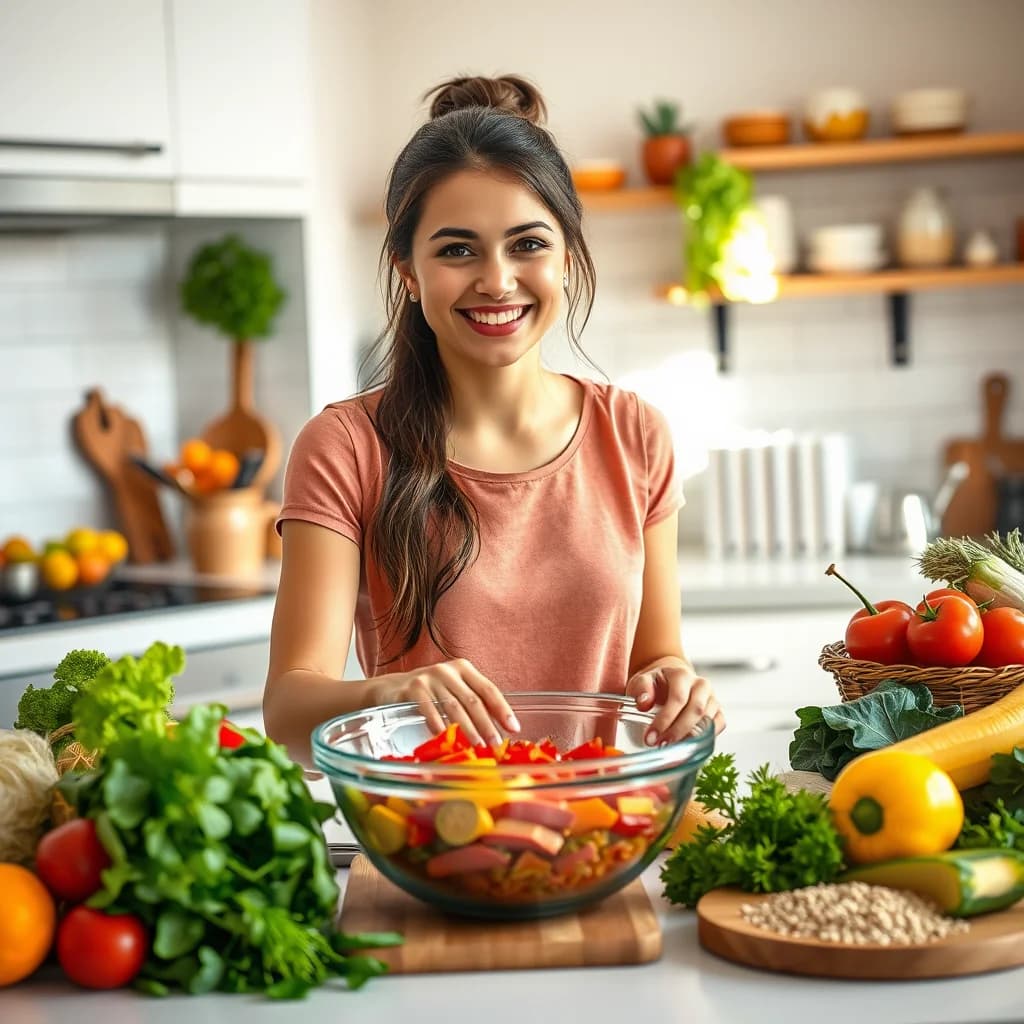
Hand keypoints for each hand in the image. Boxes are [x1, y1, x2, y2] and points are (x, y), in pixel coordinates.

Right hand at [369, 658, 519, 746]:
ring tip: (476, 745)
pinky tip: (443, 736)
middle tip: (495, 743)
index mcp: (464, 668)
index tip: (513, 728)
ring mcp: (430, 677)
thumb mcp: (452, 691)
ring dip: (467, 728)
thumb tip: (498, 729)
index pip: (488, 689)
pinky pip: (428, 708)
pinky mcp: (412, 687)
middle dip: (486, 724)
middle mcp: (448, 670)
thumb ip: (471, 703)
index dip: (502, 709)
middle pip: (473, 700)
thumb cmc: (428, 693)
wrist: (390, 689)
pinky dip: (437, 722)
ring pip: (454, 706)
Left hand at [625, 662, 724, 744]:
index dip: (665, 719)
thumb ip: (641, 688)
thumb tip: (644, 703)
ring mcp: (712, 698)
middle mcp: (701, 685)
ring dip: (690, 738)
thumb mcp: (641, 682)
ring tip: (672, 750)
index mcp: (682, 675)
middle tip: (660, 745)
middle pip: (696, 710)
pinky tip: (687, 748)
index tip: (650, 737)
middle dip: (677, 731)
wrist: (669, 683)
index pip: (678, 698)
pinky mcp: (718, 711)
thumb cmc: (655, 684)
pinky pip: (718, 725)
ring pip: (708, 720)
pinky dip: (705, 739)